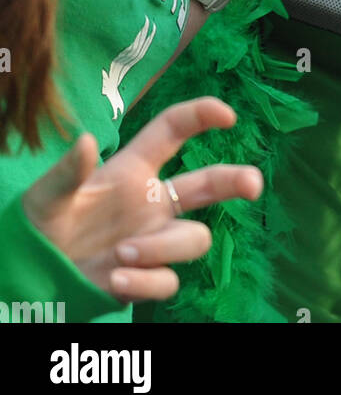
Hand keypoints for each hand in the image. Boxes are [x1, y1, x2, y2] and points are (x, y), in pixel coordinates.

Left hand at [22, 98, 261, 302]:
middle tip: (253, 184)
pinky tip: (118, 277)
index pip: (174, 131)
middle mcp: (152, 202)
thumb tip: (87, 141)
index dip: (202, 116)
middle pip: (207, 185)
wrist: (33, 273)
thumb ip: (67, 172)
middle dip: (235, 180)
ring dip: (163, 247)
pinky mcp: (148, 275)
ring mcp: (154, 239)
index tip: (227, 115)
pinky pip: (168, 280)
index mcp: (133, 169)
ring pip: (194, 238)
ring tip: (122, 252)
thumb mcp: (46, 195)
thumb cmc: (41, 223)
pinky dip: (147, 279)